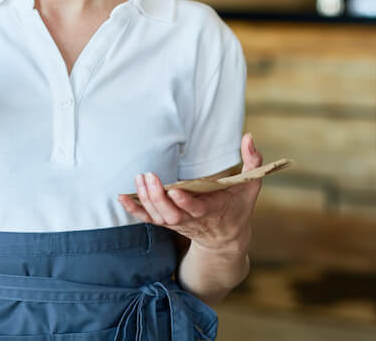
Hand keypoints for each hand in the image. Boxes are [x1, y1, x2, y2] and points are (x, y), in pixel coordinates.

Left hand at [118, 133, 262, 255]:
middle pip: (172, 214)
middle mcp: (193, 219)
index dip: (185, 202)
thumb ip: (253, 162)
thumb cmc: (238, 208)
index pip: (197, 209)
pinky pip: (149, 219)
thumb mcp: (251, 186)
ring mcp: (179, 223)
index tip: (175, 190)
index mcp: (213, 210)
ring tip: (140, 178)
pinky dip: (135, 210)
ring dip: (146, 199)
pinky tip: (122, 198)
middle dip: (158, 198)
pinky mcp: (169, 223)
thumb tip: (249, 136)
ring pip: (159, 216)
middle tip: (148, 176)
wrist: (226, 240)